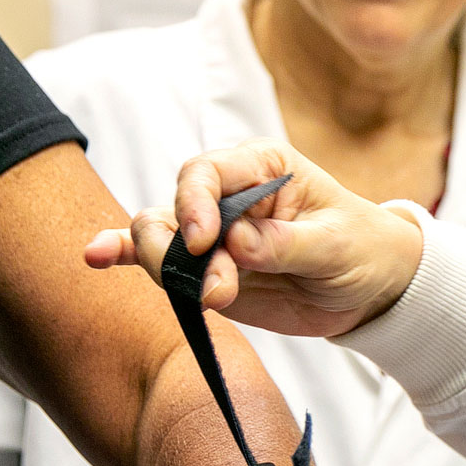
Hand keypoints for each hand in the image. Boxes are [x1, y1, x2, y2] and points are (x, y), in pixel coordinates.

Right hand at [85, 139, 423, 337]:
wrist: (371, 288)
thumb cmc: (361, 249)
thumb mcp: (337, 245)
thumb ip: (286, 243)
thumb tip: (236, 243)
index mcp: (261, 167)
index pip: (208, 172)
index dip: (196, 203)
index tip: (206, 242)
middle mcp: (227, 194)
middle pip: (172, 206)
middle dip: (179, 248)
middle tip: (217, 288)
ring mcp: (211, 234)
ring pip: (157, 236)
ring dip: (164, 268)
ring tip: (206, 298)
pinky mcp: (203, 269)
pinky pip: (154, 258)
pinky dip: (122, 255)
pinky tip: (95, 256)